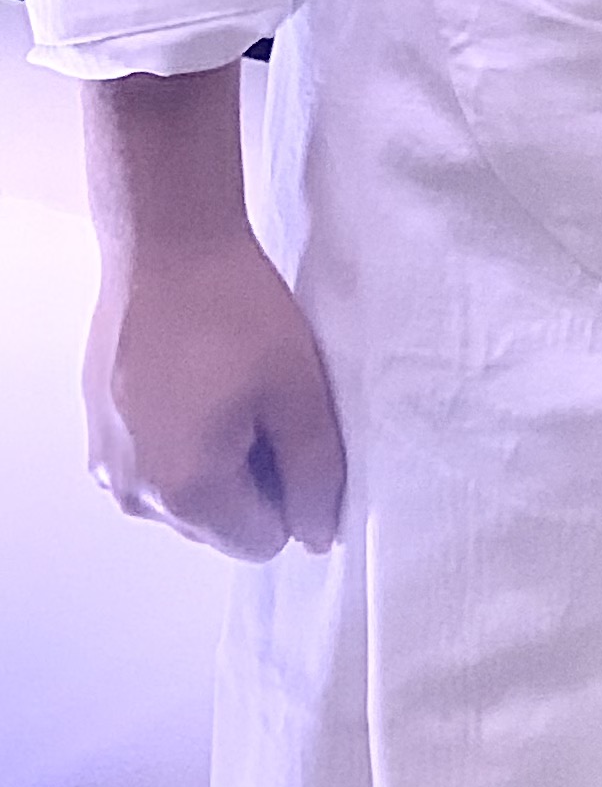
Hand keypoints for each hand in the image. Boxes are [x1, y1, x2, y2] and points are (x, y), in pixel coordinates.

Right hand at [86, 235, 346, 561]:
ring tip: (230, 385)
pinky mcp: (98, 432)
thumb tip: (318, 536)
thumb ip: (315, 472)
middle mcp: (134, 496)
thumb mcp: (300, 391)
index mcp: (185, 492)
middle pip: (220, 523)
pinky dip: (183, 436)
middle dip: (254, 476)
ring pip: (187, 493)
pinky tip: (198, 378)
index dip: (293, 490)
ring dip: (218, 456)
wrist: (166, 245)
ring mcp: (108, 465)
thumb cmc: (236, 313)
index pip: (261, 541)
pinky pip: (156, 462)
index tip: (295, 428)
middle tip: (266, 401)